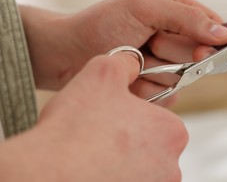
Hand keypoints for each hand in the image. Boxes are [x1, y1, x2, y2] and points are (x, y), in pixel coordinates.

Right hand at [0, 53, 187, 181]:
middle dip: (129, 137)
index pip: (159, 117)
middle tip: (101, 132)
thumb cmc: (78, 127)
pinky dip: (113, 176)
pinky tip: (92, 169)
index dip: (134, 112)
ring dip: (121, 159)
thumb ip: (126, 62)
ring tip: (94, 151)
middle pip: (151, 143)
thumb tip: (132, 61)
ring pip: (139, 166)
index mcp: (173, 132)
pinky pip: (126, 181)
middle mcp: (171, 166)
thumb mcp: (103, 73)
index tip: (114, 114)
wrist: (48, 174)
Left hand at [21, 0, 226, 102]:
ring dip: (155, 70)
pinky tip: (129, 77)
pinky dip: (146, 88)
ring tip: (133, 59)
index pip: (214, 27)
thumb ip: (186, 17)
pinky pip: (168, 96)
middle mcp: (177, 37)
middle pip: (200, 56)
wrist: (69, 54)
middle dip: (172, 53)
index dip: (215, 41)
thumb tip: (223, 33)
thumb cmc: (103, 23)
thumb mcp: (145, 7)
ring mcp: (168, 64)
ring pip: (183, 78)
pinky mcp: (157, 86)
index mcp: (178, 10)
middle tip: (150, 43)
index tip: (208, 51)